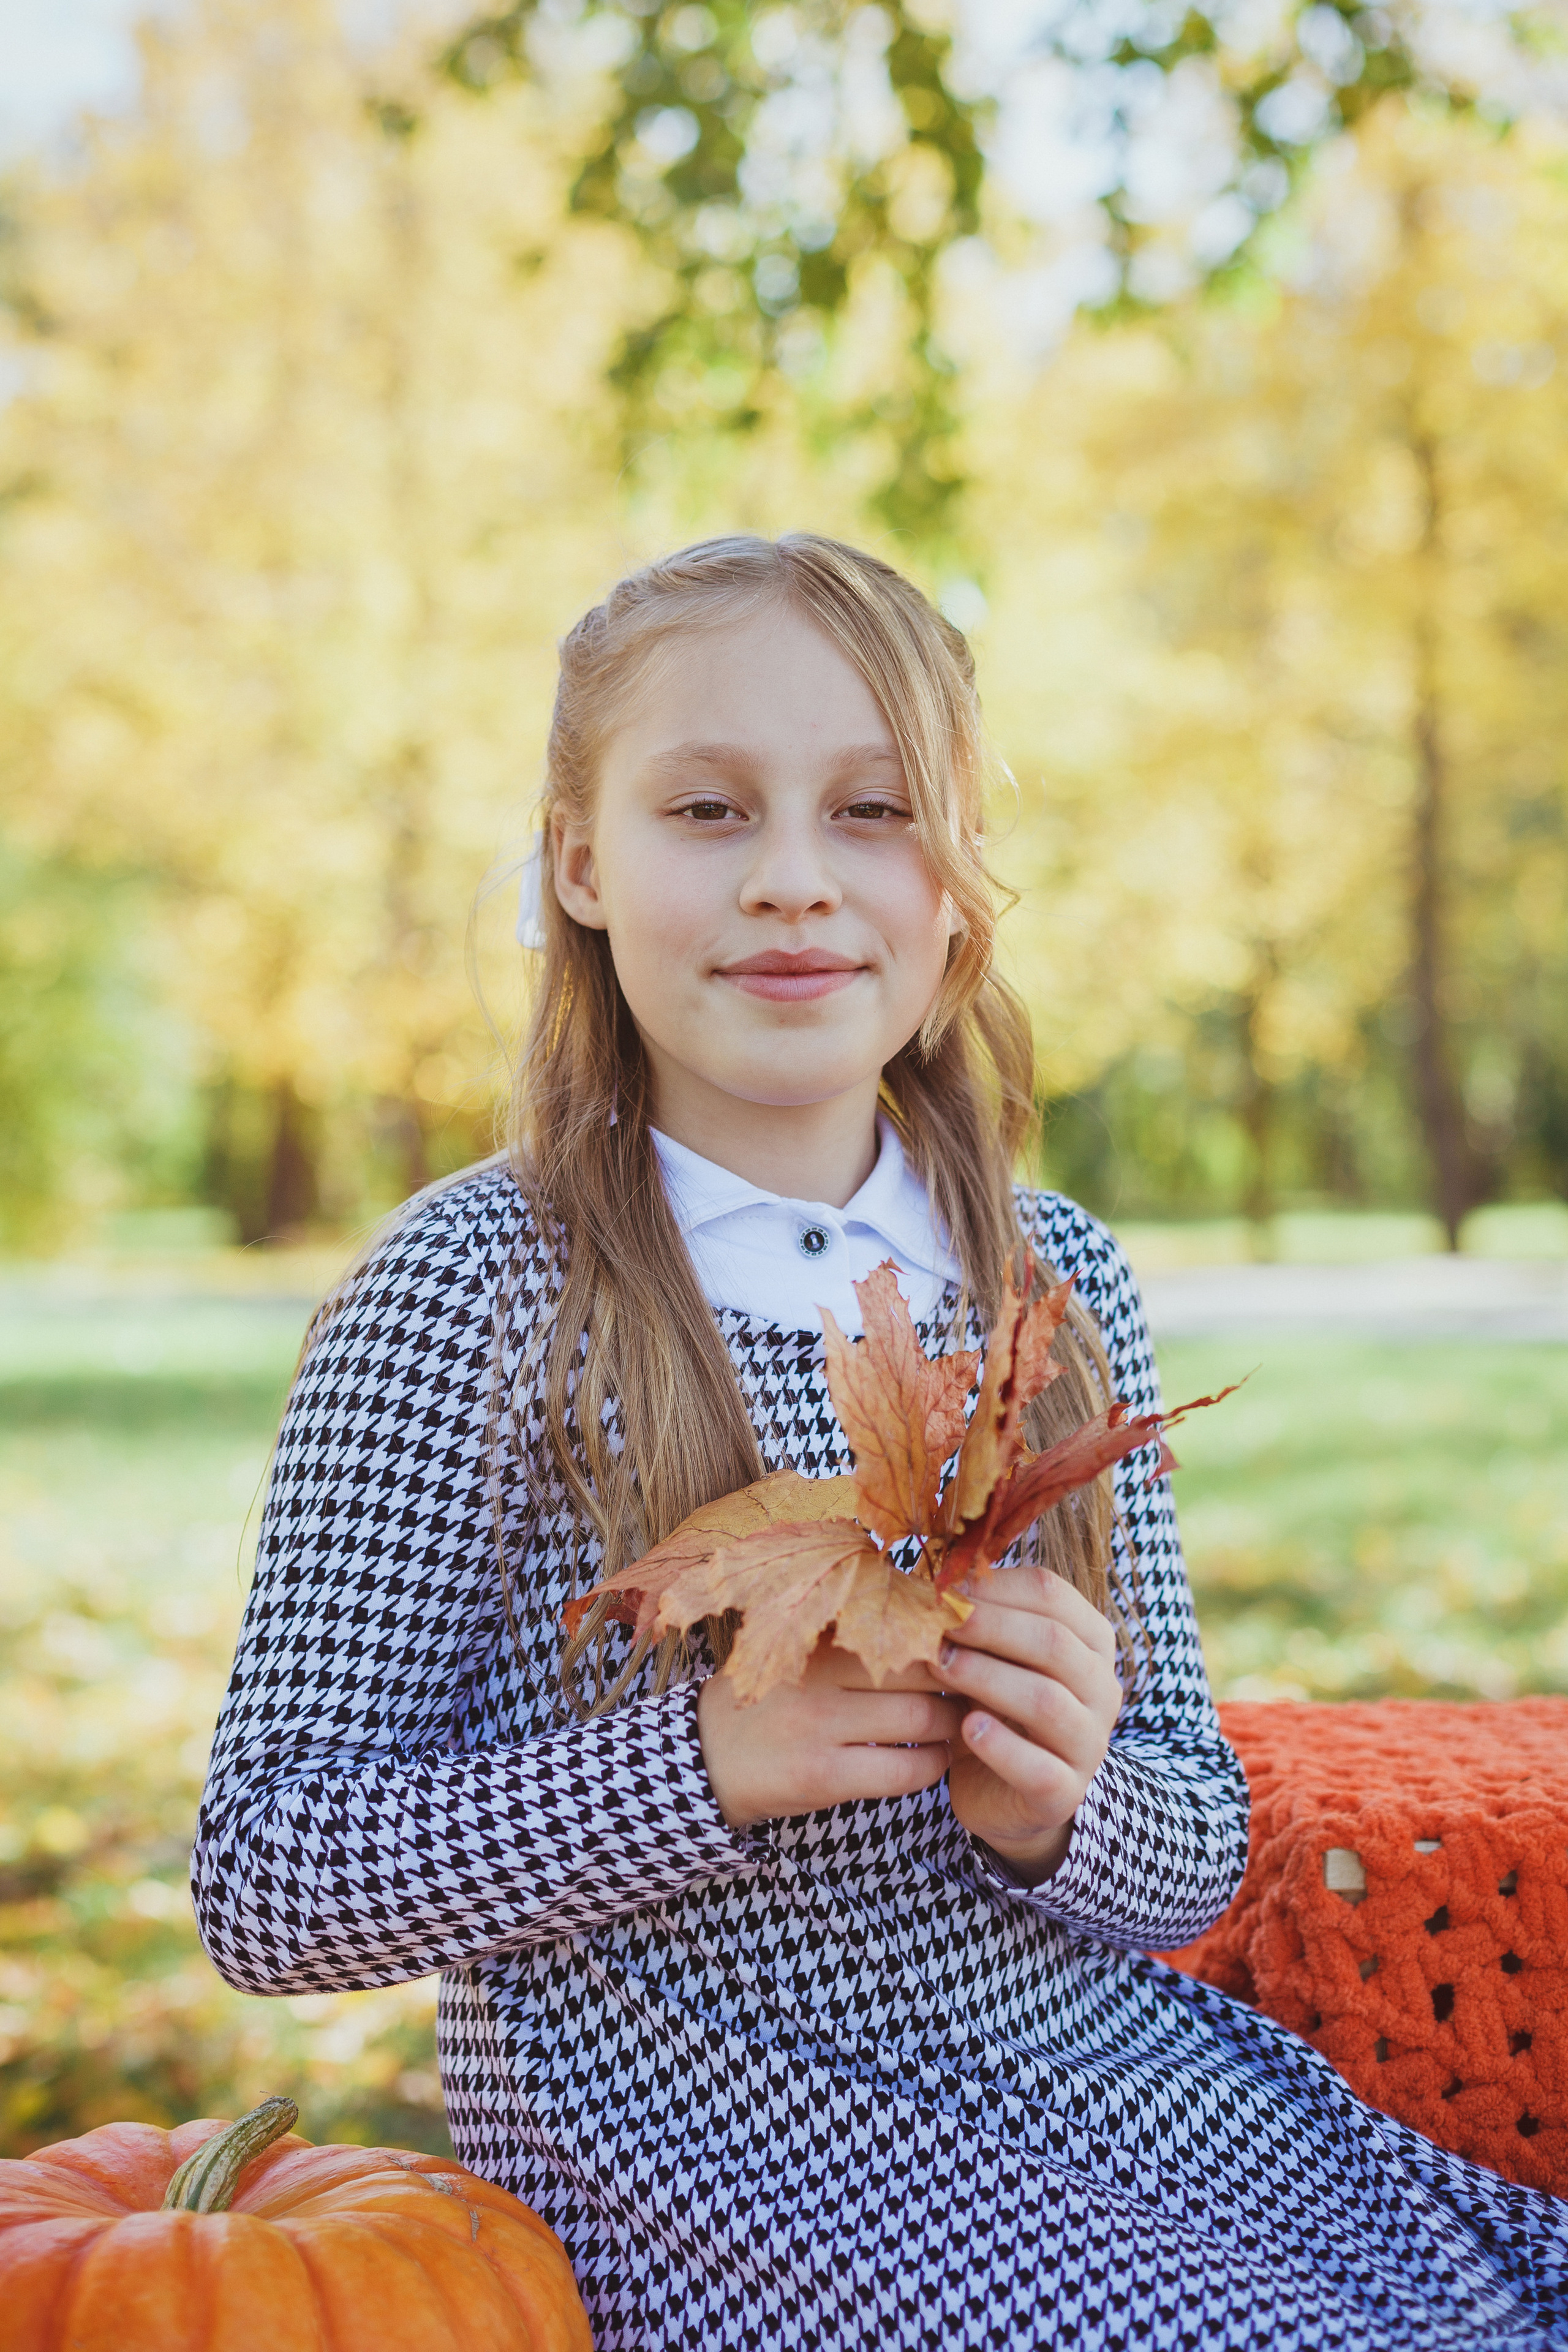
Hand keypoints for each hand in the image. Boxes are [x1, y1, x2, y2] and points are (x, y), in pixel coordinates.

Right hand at [698, 1636, 961, 1829]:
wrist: (701, 1758)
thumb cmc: (768, 1699)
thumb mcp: (798, 1649)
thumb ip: (852, 1632)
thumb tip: (934, 1608)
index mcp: (819, 1635)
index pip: (909, 1624)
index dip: (952, 1637)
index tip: (974, 1646)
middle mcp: (820, 1674)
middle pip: (925, 1668)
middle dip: (964, 1679)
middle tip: (982, 1686)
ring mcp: (819, 1726)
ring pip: (922, 1719)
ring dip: (955, 1726)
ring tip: (962, 1724)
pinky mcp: (822, 1776)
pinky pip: (904, 1771)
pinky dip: (932, 1766)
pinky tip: (933, 1760)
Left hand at [938, 1563, 1120, 1886]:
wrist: (999, 1790)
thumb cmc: (991, 1704)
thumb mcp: (987, 1655)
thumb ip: (976, 1619)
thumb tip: (934, 1575)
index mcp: (1089, 1641)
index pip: (1052, 1595)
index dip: (996, 1587)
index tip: (946, 1586)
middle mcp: (1102, 1689)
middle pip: (1053, 1643)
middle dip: (991, 1627)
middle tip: (938, 1622)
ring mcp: (1089, 1744)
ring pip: (1047, 1702)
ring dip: (989, 1679)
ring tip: (942, 1667)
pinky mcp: (1065, 1794)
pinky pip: (1039, 1769)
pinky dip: (1002, 1747)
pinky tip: (967, 1729)